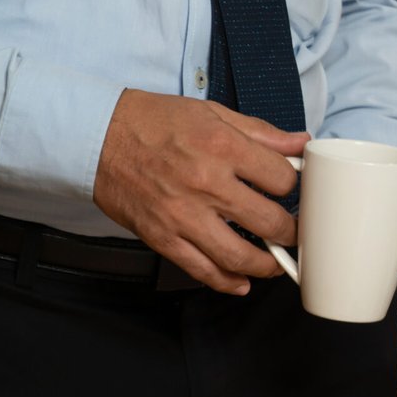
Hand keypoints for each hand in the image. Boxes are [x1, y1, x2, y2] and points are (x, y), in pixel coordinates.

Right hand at [92, 89, 309, 294]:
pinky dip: (227, 282)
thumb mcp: (213, 113)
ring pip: (240, 256)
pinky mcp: (162, 236)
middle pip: (271, 222)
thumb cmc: (153, 121)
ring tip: (275, 263)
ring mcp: (183, 214)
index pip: (283, 179)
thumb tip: (301, 143)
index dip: (295, 187)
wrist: (95, 136)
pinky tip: (241, 283)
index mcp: (224, 147)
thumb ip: (262, 132)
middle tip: (294, 233)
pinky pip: (201, 269)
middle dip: (291, 232)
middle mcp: (207, 183)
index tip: (293, 192)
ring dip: (267, 266)